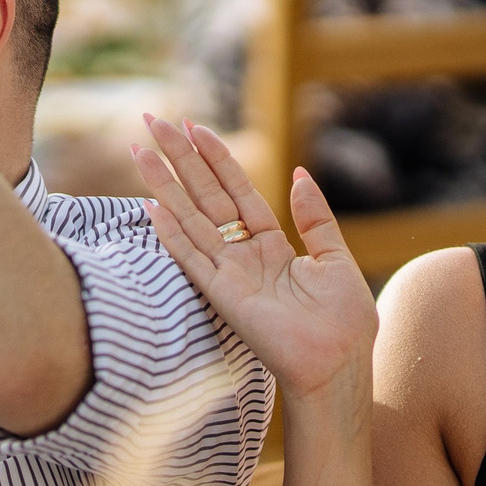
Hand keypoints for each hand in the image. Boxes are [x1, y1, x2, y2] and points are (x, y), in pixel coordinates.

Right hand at [131, 118, 376, 400]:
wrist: (339, 364)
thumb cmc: (344, 322)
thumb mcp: (335, 258)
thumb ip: (315, 218)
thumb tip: (298, 175)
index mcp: (272, 245)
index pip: (237, 191)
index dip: (217, 158)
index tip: (195, 126)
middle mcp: (244, 256)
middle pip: (206, 196)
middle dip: (181, 159)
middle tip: (155, 121)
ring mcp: (229, 274)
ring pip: (190, 219)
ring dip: (164, 185)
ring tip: (140, 150)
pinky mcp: (222, 295)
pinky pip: (191, 258)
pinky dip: (171, 234)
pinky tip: (151, 207)